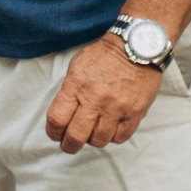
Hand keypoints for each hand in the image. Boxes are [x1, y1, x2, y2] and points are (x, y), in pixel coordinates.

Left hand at [43, 42, 165, 155]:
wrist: (138, 45)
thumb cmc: (105, 56)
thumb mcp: (77, 67)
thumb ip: (69, 92)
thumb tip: (62, 117)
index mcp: (76, 85)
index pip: (57, 119)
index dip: (53, 132)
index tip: (55, 134)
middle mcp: (96, 99)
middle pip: (76, 136)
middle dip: (69, 145)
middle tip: (69, 145)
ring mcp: (117, 107)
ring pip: (99, 140)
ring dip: (93, 139)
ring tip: (93, 131)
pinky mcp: (135, 112)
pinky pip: (120, 137)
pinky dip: (113, 136)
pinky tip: (111, 127)